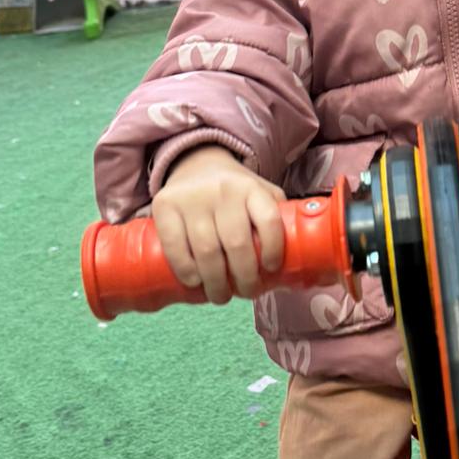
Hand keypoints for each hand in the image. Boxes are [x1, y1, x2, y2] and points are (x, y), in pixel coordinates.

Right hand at [151, 145, 284, 303]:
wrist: (197, 162)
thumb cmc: (236, 191)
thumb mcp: (261, 193)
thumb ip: (276, 218)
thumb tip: (294, 263)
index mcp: (252, 188)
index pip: (269, 220)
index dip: (273, 250)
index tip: (271, 269)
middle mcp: (223, 190)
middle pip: (236, 244)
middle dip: (244, 278)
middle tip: (246, 293)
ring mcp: (192, 197)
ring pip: (206, 250)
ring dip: (215, 282)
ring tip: (221, 296)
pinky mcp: (165, 205)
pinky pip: (174, 245)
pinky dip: (185, 270)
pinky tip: (195, 282)